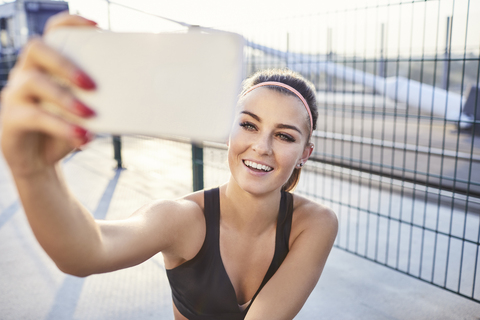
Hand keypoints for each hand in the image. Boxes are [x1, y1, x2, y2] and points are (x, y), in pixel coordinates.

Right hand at [0, 13, 97, 177]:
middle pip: (37, 49)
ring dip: (65, 98)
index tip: (96, 27)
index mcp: (46, 65)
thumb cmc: (64, 129)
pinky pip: (35, 117)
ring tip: (89, 114)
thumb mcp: (82, 112)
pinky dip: (62, 126)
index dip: (71, 23)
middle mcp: (26, 73)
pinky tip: (82, 136)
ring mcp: (15, 94)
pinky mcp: (11, 119)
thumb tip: (127, 97)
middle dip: (66, 63)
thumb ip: (95, 100)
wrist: (40, 161)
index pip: (52, 32)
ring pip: (34, 82)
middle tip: (92, 84)